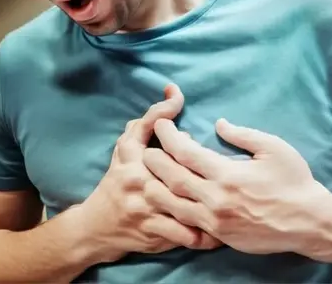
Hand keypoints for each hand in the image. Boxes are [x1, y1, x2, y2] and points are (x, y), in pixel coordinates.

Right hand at [80, 84, 220, 262]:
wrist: (96, 227)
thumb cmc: (118, 182)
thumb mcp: (125, 151)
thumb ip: (145, 125)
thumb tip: (173, 100)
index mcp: (130, 155)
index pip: (147, 124)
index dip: (164, 109)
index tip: (178, 96)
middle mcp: (136, 178)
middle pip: (176, 166)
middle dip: (202, 166)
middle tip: (227, 171)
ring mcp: (145, 207)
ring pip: (184, 202)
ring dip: (210, 205)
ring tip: (235, 203)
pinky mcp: (152, 231)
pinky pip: (183, 233)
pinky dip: (203, 234)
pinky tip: (220, 232)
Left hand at [142, 118, 331, 258]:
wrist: (310, 223)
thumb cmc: (294, 181)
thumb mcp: (274, 148)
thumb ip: (243, 135)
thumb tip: (218, 124)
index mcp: (227, 173)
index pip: (185, 152)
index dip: (168, 136)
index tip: (161, 125)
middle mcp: (216, 198)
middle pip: (171, 178)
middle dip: (154, 161)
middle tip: (148, 149)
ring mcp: (215, 220)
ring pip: (172, 205)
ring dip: (156, 189)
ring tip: (148, 177)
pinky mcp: (219, 236)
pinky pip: (186, 224)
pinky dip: (172, 211)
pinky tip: (167, 203)